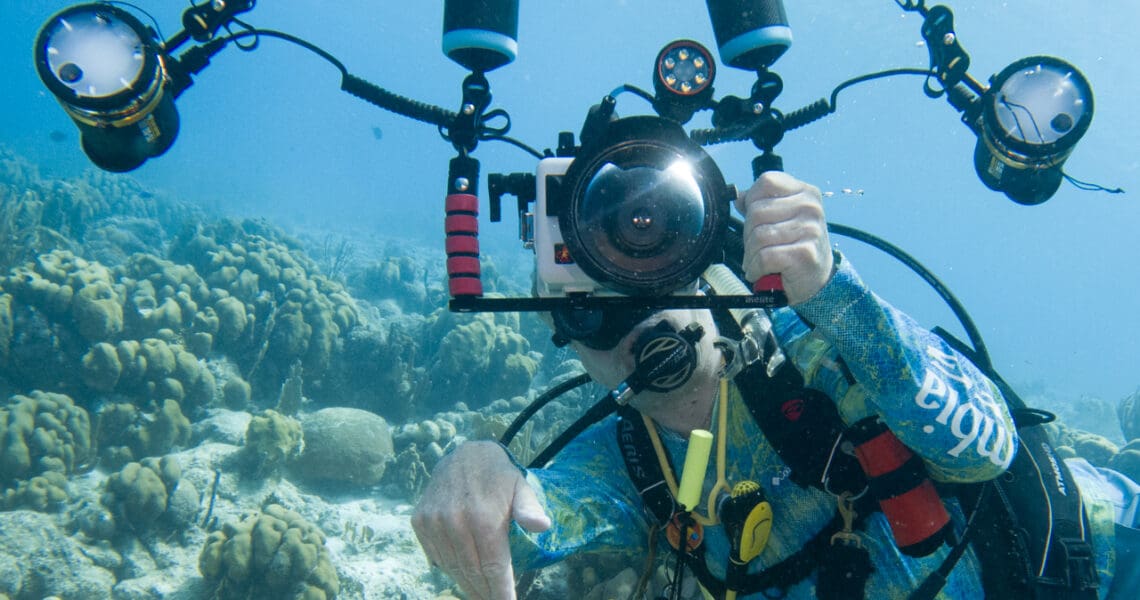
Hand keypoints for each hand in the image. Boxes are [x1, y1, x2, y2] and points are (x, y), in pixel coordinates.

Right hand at [411, 441, 550, 599]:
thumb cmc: (498, 477)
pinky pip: (436, 556)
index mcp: (483, 516)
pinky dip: (449, 569)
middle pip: (472, 572)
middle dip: (485, 592)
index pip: (493, 567)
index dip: (501, 591)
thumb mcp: (520, 487)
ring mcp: (434, 521)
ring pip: (452, 567)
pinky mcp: (420, 521)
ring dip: (467, 584)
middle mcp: (455, 520)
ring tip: (480, 593)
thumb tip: (544, 526)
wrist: (463, 455)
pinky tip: (462, 573)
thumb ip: (529, 508)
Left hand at [735, 171, 833, 304]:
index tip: (754, 220)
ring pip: (758, 236)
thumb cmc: (795, 246)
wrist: (817, 279)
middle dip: (748, 234)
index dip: (752, 200)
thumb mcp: (782, 218)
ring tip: (756, 261)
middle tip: (754, 247)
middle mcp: (810, 208)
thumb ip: (760, 204)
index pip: (767, 182)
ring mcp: (810, 230)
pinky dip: (755, 268)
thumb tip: (738, 196)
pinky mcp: (805, 253)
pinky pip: (764, 257)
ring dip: (750, 254)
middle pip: (757, 211)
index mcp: (805, 192)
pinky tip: (759, 271)